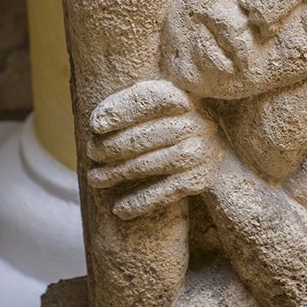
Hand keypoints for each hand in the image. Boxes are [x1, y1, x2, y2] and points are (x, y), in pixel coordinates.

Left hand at [87, 80, 223, 219]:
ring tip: (95, 179)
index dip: (120, 111)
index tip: (95, 125)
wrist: (215, 153)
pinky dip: (139, 202)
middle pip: (144, 136)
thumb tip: (96, 125)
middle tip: (90, 154)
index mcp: (182, 98)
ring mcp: (200, 151)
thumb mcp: (159, 107)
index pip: (148, 99)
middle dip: (111, 147)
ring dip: (116, 174)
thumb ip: (131, 105)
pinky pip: (163, 193)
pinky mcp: (200, 179)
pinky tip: (118, 209)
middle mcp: (196, 122)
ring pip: (148, 164)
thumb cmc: (172, 124)